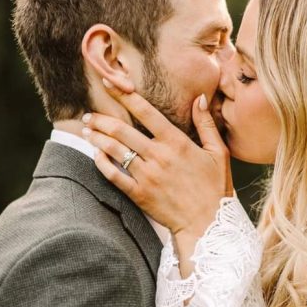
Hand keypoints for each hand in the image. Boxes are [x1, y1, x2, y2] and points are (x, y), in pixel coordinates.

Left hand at [83, 82, 232, 244]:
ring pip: (115, 150)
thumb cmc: (214, 188)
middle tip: (89, 114)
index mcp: (177, 142)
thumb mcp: (218, 153)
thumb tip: (198, 98)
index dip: (125, 95)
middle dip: (101, 119)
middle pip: (122, 130)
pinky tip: (96, 155)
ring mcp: (147, 176)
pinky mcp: (139, 194)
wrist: (208, 224)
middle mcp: (159, 156)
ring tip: (87, 130)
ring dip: (97, 138)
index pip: (146, 112)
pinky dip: (102, 163)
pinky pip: (114, 175)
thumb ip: (206, 124)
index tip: (109, 83)